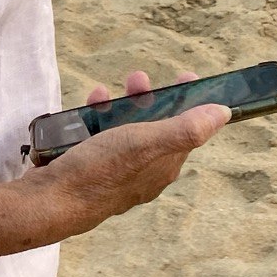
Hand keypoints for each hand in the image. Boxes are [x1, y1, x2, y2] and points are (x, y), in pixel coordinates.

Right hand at [24, 69, 229, 240]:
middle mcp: (144, 170)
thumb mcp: (146, 142)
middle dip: (149, 99)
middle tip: (138, 78)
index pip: (186, 131)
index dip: (190, 103)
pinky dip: (98, 117)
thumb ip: (185, 128)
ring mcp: (117, 170)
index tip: (187, 77)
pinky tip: (88, 107)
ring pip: (126, 129)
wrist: (53, 198)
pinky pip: (101, 136)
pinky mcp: (92, 166)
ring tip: (105, 91)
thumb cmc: (102, 169)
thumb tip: (223, 113)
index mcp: (163, 165)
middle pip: (155, 127)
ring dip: (121, 105)